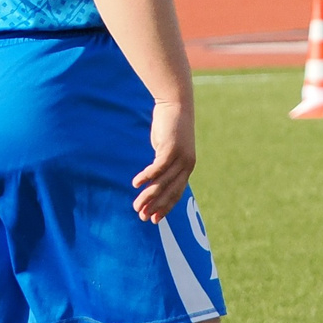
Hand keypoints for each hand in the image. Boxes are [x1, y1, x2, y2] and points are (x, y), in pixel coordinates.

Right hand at [132, 99, 195, 222]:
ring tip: (136, 206)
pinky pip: (157, 168)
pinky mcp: (171, 148)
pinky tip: (135, 184)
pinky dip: (146, 177)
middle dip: (156, 206)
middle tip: (142, 218)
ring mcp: (180, 157)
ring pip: (162, 183)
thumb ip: (163, 164)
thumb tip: (153, 179)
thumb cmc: (169, 127)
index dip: (165, 207)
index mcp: (187, 167)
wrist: (176, 103)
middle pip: (170, 192)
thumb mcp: (167, 148)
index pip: (176, 193)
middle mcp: (186, 165)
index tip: (154, 219)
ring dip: (148, 196)